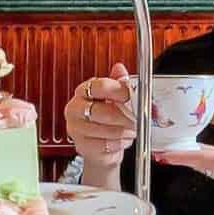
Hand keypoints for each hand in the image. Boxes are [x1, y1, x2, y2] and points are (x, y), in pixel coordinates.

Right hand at [64, 62, 135, 178]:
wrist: (100, 144)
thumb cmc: (107, 117)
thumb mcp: (114, 96)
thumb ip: (118, 82)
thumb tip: (119, 69)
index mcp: (83, 91)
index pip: (98, 86)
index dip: (118, 91)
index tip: (130, 95)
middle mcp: (75, 109)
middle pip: (102, 111)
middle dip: (124, 116)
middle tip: (138, 118)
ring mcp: (76, 128)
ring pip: (105, 130)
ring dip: (124, 131)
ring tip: (133, 129)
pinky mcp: (82, 146)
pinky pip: (105, 145)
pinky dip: (119, 143)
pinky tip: (124, 139)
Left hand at [155, 124, 213, 214]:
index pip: (205, 160)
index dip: (182, 155)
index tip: (161, 153)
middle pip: (203, 164)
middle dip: (182, 155)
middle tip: (159, 146)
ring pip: (211, 167)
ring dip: (193, 157)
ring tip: (174, 147)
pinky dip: (207, 161)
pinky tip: (205, 155)